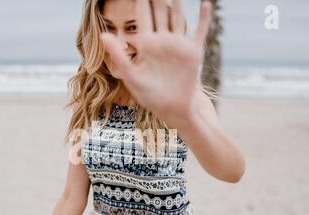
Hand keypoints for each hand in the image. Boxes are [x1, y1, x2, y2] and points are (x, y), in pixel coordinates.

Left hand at [100, 0, 212, 128]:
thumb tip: (102, 35)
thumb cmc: (150, 96)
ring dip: (177, 2)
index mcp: (146, 44)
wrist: (173, 109)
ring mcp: (178, 45)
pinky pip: (200, 31)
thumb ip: (118, 54)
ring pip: (177, 17)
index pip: (142, 16)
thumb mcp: (131, 75)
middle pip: (159, 12)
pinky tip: (206, 3)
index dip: (140, 1)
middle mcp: (162, 41)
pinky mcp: (193, 52)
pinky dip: (204, 18)